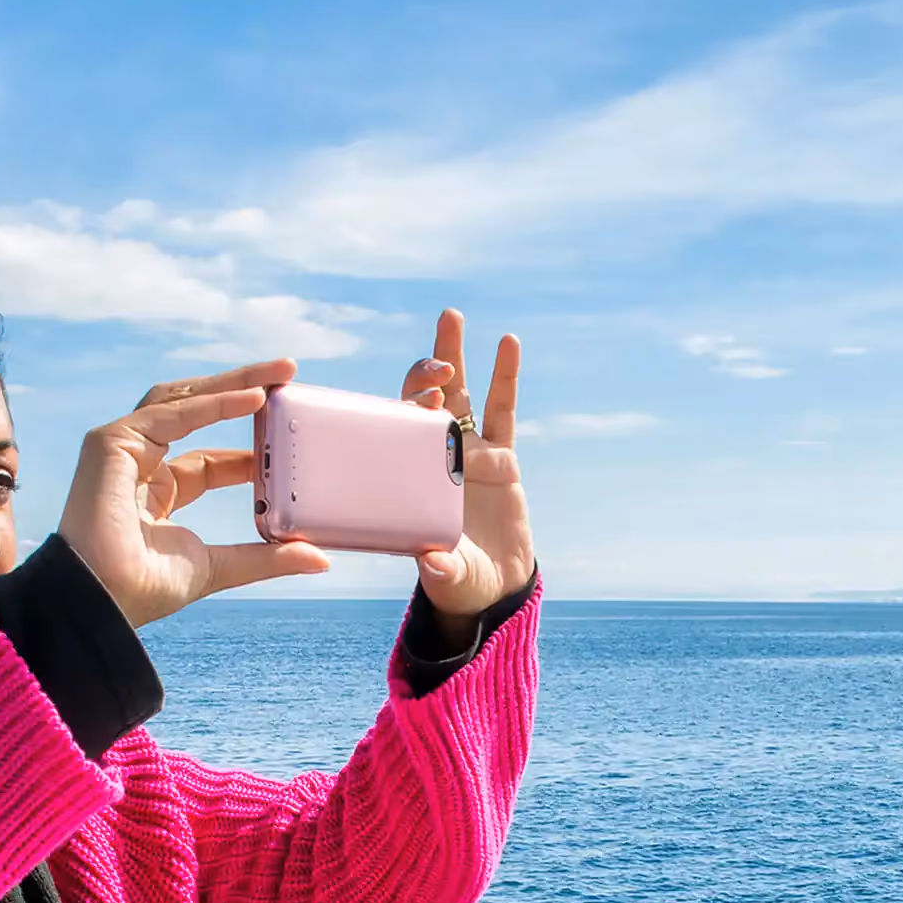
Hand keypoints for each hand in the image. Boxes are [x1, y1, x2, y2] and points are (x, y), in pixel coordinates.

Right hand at [58, 360, 330, 629]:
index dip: (250, 447)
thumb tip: (322, 558)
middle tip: (290, 373)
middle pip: (198, 413)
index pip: (211, 460)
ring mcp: (123, 449)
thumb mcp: (221, 566)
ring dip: (234, 381)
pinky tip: (253, 396)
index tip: (290, 437)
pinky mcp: (113, 441)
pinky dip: (215, 402)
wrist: (103, 600)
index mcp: (161, 495)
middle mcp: (141, 465)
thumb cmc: (145, 589)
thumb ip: (267, 557)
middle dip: (244, 389)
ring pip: (185, 399)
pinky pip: (174, 411)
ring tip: (281, 372)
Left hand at [399, 310, 534, 618]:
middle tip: (435, 359)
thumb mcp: (449, 578)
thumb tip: (432, 563)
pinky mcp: (502, 456)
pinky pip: (502, 409)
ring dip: (452, 356)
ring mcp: (467, 452)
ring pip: (458, 394)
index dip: (400, 411)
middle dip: (423, 375)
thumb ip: (442, 569)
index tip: (416, 402)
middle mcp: (433, 459)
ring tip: (449, 317)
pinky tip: (508, 343)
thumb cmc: (459, 581)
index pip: (394, 435)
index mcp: (408, 482)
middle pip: (422, 403)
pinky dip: (504, 376)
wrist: (492, 585)